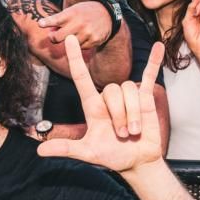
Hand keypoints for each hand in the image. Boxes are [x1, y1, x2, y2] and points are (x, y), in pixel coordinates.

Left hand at [38, 0, 111, 47]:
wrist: (108, 14)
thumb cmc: (85, 12)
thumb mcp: (73, 10)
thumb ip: (60, 19)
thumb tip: (49, 30)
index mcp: (72, 13)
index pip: (56, 19)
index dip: (47, 22)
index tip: (40, 24)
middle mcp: (79, 23)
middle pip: (58, 38)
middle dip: (53, 38)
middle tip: (53, 36)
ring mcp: (87, 33)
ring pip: (69, 45)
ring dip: (68, 42)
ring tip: (73, 33)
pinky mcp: (94, 41)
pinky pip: (80, 48)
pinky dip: (79, 45)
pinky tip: (84, 36)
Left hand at [38, 36, 164, 171]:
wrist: (137, 160)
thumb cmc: (112, 156)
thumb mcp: (88, 153)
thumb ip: (66, 148)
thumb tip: (40, 151)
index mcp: (92, 106)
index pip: (81, 77)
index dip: (75, 58)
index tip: (69, 39)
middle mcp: (108, 98)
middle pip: (113, 91)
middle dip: (120, 115)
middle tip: (124, 135)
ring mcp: (127, 95)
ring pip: (130, 90)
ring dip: (134, 113)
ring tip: (135, 131)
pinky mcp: (145, 97)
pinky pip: (149, 75)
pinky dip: (154, 61)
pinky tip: (159, 46)